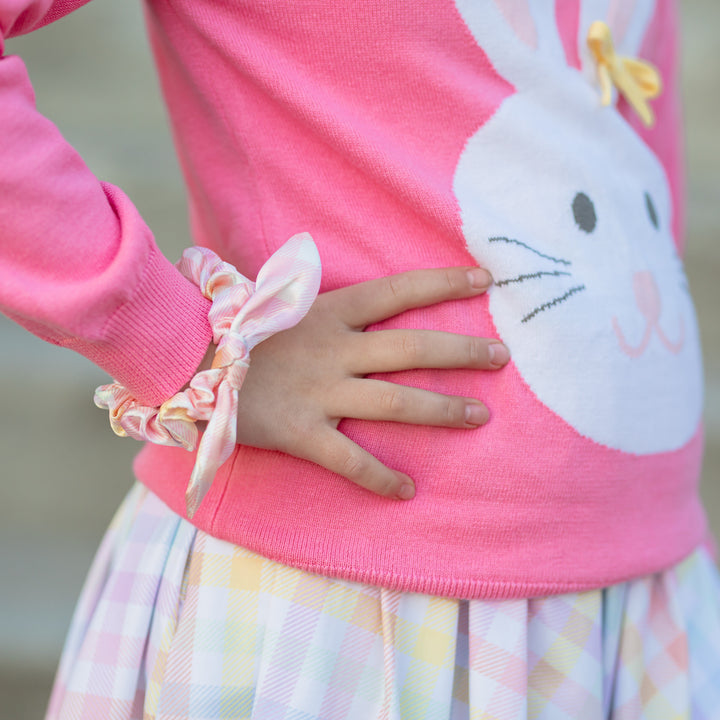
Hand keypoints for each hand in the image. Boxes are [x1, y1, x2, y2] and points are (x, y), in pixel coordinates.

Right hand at [213, 266, 509, 499]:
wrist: (185, 363)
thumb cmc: (232, 329)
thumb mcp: (275, 300)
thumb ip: (310, 294)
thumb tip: (327, 274)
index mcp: (329, 312)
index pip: (397, 291)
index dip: (442, 283)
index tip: (485, 281)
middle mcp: (334, 349)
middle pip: (412, 347)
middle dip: (462, 351)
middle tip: (501, 356)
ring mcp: (320, 391)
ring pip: (394, 400)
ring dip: (441, 409)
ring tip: (480, 416)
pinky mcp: (301, 431)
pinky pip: (349, 459)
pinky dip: (379, 477)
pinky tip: (407, 491)